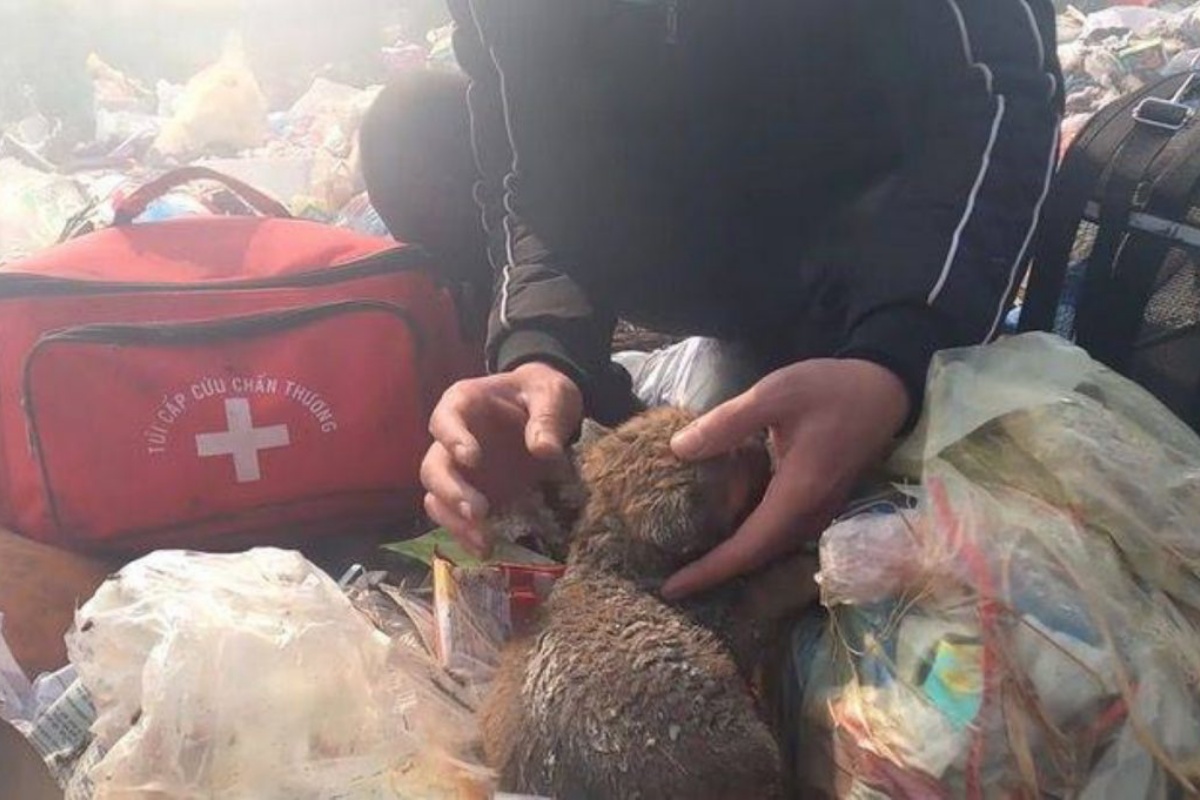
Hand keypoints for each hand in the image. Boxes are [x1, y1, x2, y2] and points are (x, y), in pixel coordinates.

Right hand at [421, 362, 583, 554]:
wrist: (548, 411)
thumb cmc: (542, 394)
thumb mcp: (552, 395)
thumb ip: (547, 418)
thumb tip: (543, 449)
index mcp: (464, 404)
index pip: (445, 419)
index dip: (452, 439)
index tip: (472, 458)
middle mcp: (452, 440)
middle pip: (433, 466)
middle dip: (451, 491)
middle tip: (479, 511)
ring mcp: (459, 471)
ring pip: (437, 498)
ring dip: (455, 521)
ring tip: (485, 541)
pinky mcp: (471, 495)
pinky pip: (456, 517)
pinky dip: (467, 535)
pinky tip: (486, 550)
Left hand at [661, 358, 909, 598]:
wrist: (885, 389)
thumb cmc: (833, 389)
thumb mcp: (775, 394)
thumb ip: (727, 422)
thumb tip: (679, 449)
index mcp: (797, 494)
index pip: (748, 548)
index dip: (709, 571)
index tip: (673, 589)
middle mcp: (811, 513)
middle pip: (758, 557)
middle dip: (715, 573)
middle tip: (671, 579)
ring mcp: (819, 510)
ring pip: (770, 547)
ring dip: (733, 556)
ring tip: (689, 557)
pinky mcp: (820, 501)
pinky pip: (780, 531)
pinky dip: (749, 536)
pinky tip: (723, 524)